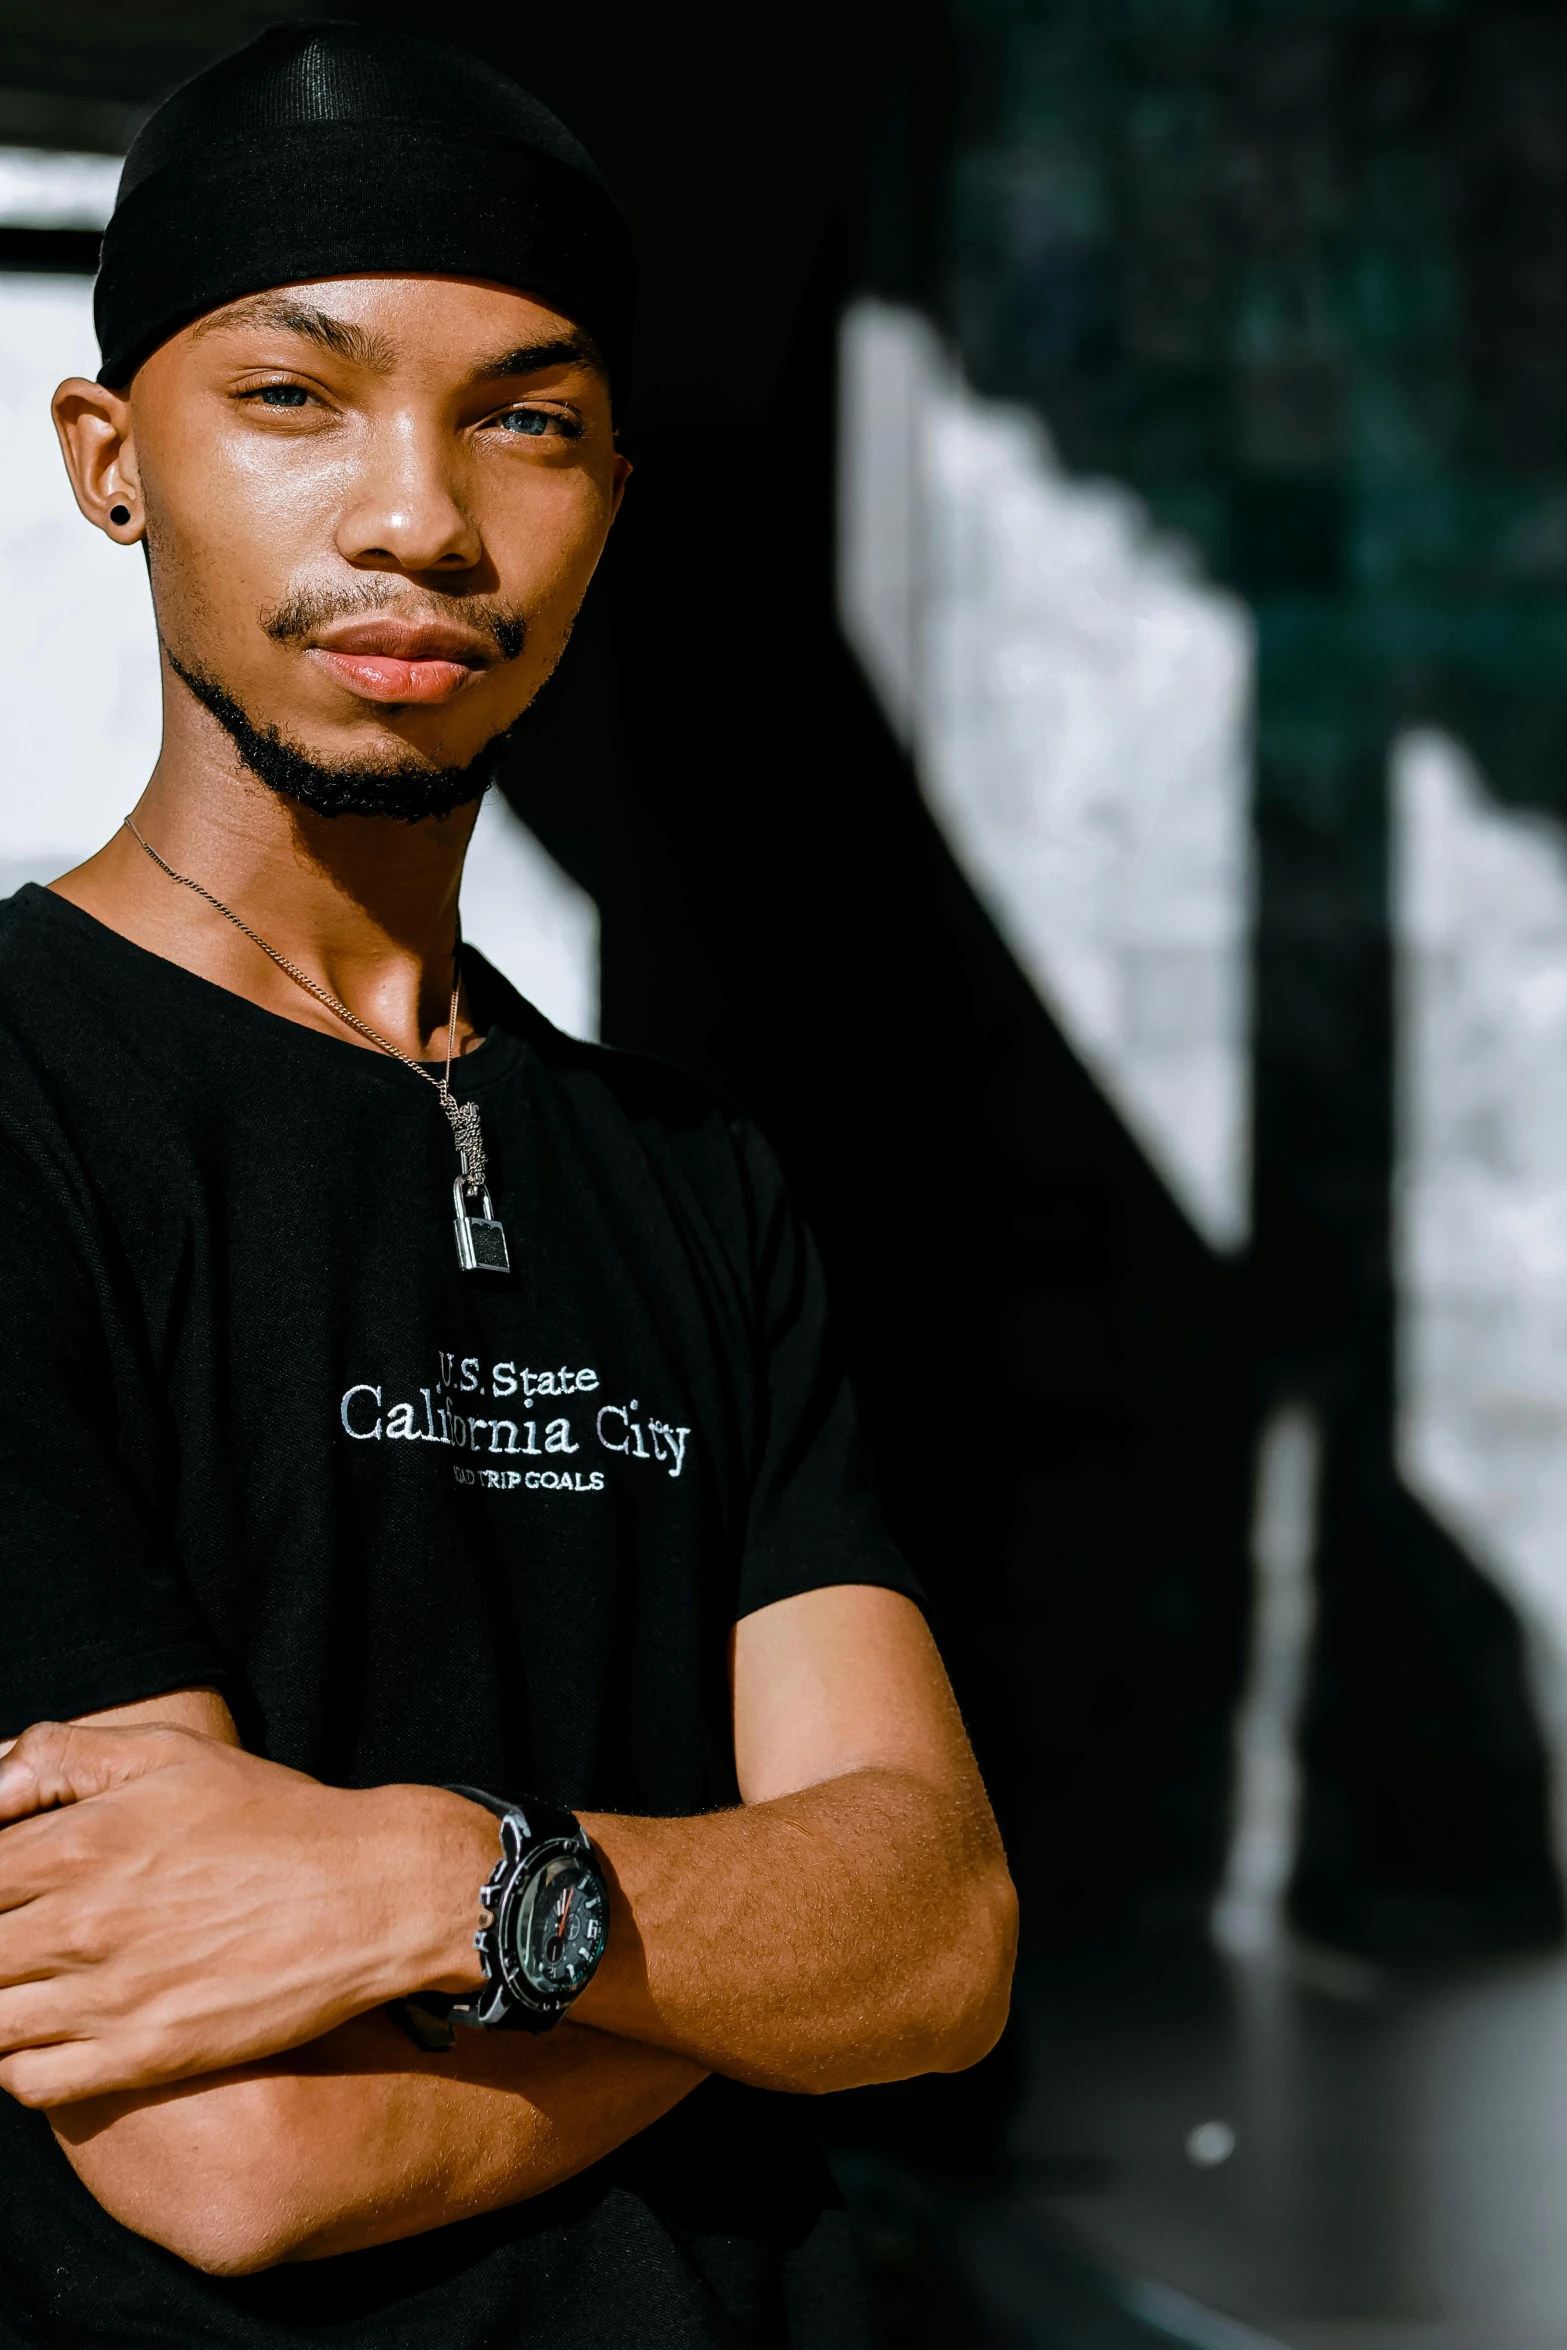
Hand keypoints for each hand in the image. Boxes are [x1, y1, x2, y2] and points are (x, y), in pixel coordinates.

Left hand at [0, 1720, 493, 2105]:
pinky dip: (15, 2064)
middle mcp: (82, 1924)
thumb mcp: (170, 1753)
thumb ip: (59, 1757)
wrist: (369, 1893)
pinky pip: (29, 2081)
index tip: (4, 1891)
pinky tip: (42, 2033)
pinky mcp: (144, 2055)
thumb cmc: (272, 1815)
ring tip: (26, 1982)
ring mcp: (111, 1998)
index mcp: (81, 1843)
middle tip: (16, 1938)